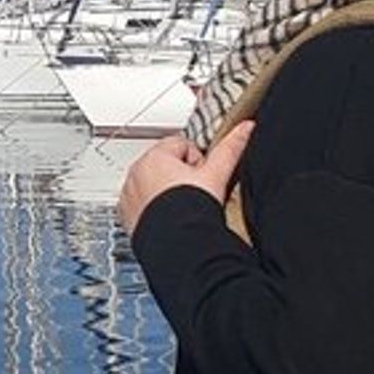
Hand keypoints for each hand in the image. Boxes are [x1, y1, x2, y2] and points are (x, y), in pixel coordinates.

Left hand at [119, 122, 254, 234]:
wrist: (180, 244)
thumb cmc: (193, 209)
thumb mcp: (216, 175)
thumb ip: (230, 149)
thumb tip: (246, 128)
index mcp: (155, 157)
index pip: (182, 146)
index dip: (199, 162)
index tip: (202, 180)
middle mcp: (136, 172)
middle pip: (166, 164)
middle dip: (180, 177)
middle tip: (194, 195)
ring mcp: (129, 194)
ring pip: (152, 184)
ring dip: (165, 192)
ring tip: (181, 208)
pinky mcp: (126, 214)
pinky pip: (140, 204)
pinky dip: (152, 209)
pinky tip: (168, 218)